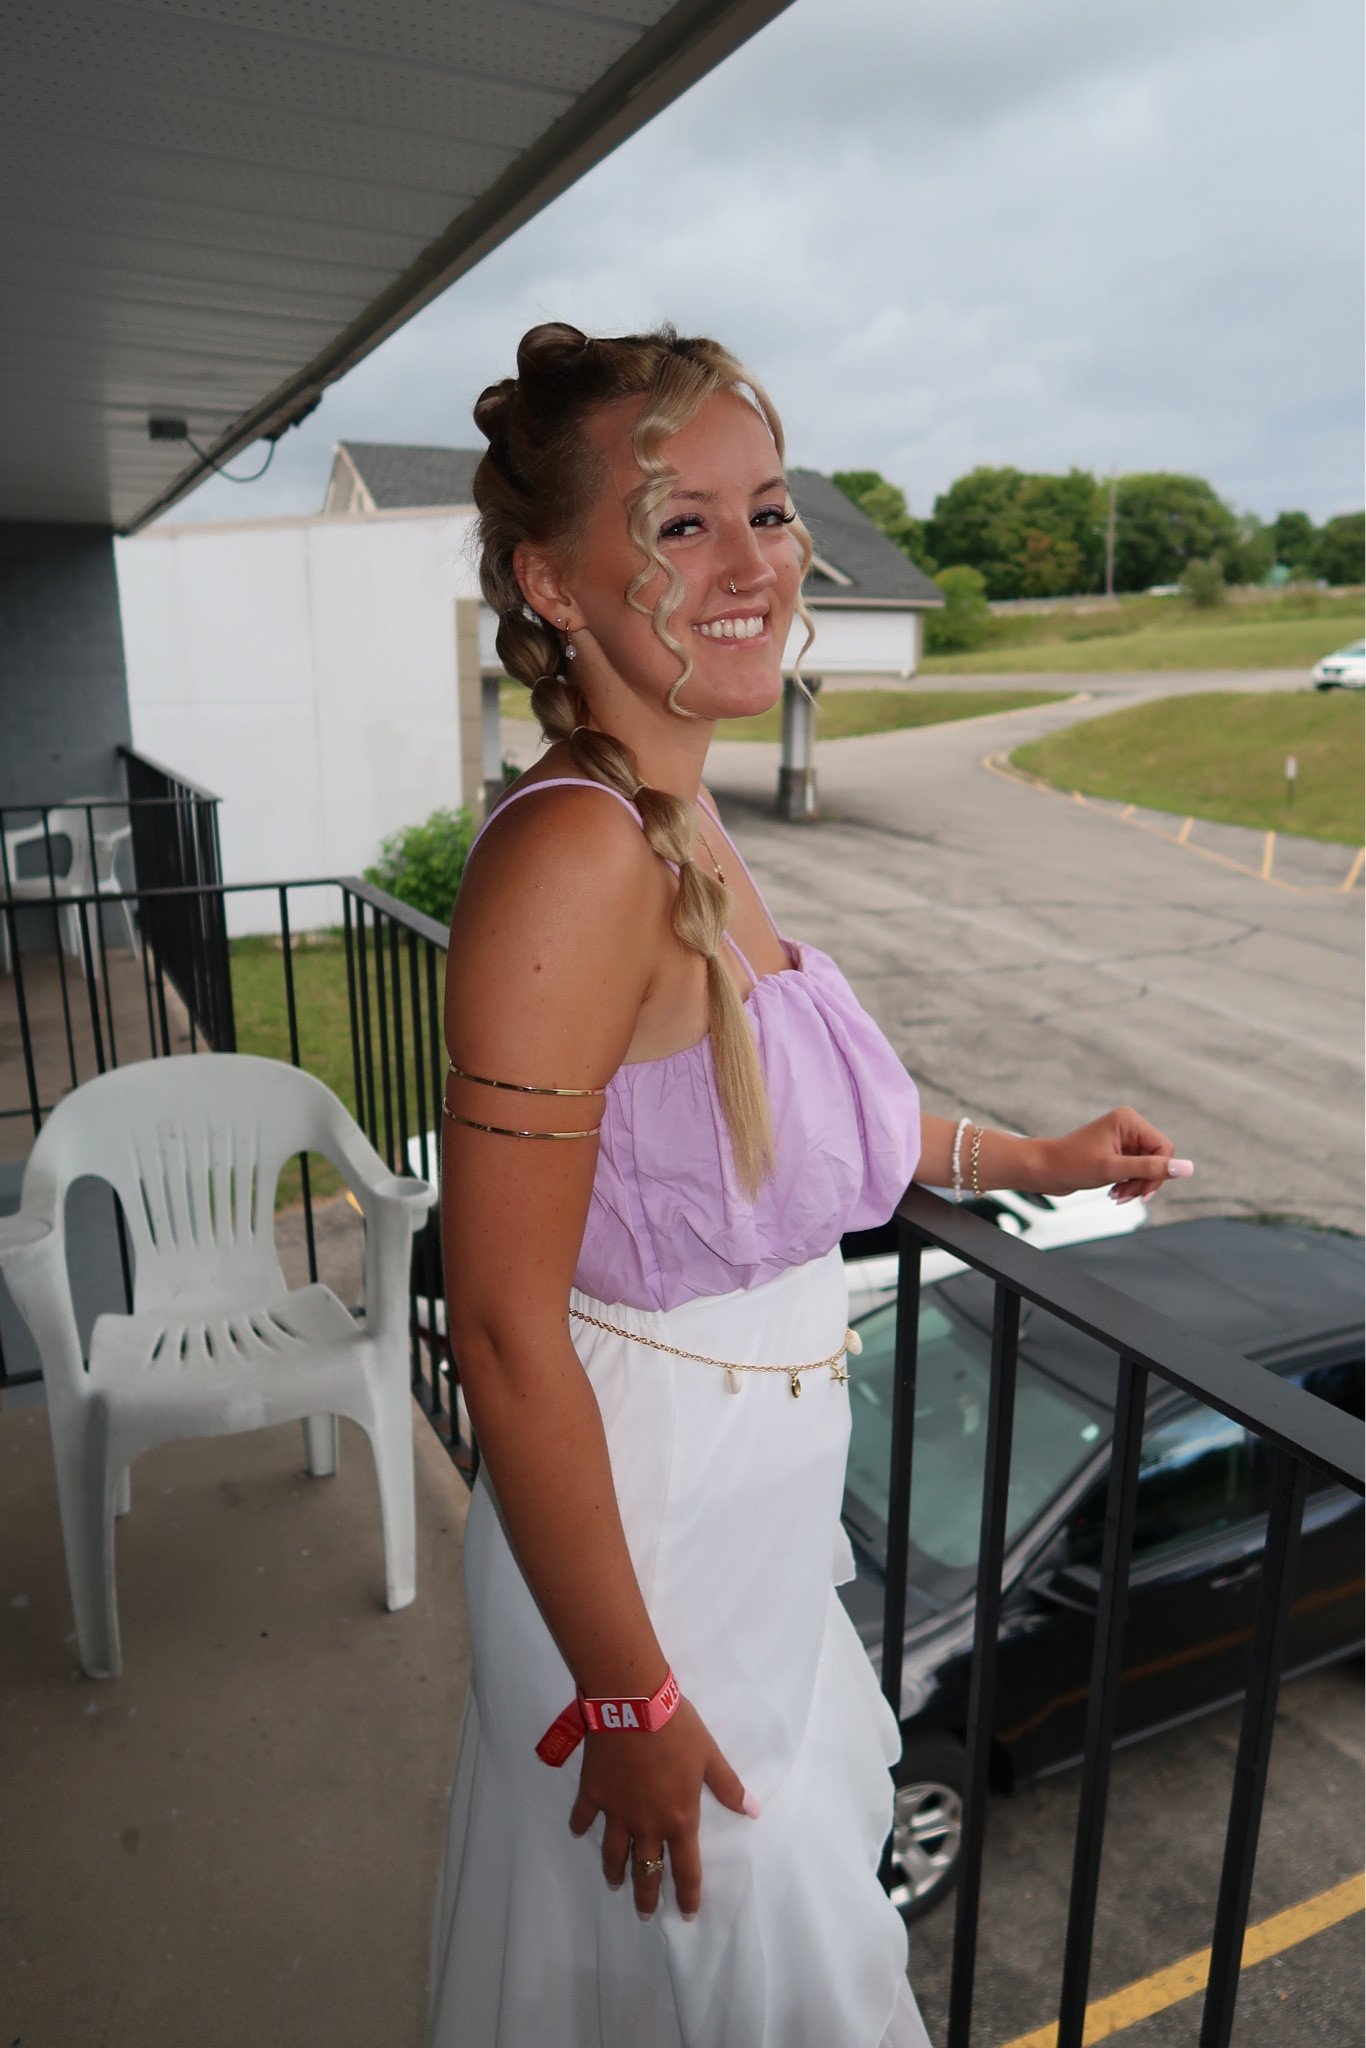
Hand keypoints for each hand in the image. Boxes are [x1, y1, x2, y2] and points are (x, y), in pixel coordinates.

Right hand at [568, 1695, 755, 1919]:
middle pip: (646, 1870)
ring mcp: (616, 1812)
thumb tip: (753, 1811)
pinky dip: (581, 1827)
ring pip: (614, 1853)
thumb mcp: (709, 1756)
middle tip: (644, 1913)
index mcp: (679, 1819)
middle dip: (646, 1895)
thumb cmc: (677, 1730)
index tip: (687, 1913)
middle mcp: (647, 1824)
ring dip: (615, 1871)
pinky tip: (580, 1832)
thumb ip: (728, 1786)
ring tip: (615, 1883)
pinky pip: (583, 1818)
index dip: (688, 1894)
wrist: (633, 1705)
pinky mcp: (593, 1793)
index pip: (685, 1868)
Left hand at [1030, 1107, 1192, 1205]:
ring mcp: (1123, 1139)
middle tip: (1124, 1197)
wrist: (1041, 1169)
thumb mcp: (1113, 1169)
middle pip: (1159, 1159)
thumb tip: (1189, 1168)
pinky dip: (1129, 1184)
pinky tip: (1114, 1193)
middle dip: (1144, 1181)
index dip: (1158, 1173)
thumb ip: (1151, 1169)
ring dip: (1136, 1186)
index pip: (1165, 1149)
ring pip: (1148, 1167)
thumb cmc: (1070, 1165)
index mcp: (1129, 1120)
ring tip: (1116, 1197)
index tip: (1141, 1194)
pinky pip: (1136, 1170)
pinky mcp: (1117, 1152)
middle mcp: (1128, 1125)